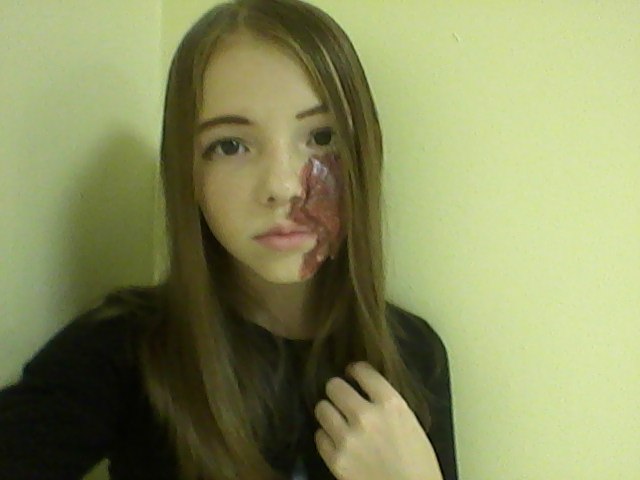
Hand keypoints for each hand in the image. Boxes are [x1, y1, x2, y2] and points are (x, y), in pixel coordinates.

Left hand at [314, 361, 443, 479]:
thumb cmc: (419, 464)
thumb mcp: (410, 423)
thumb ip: (388, 404)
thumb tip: (367, 391)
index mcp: (391, 404)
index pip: (362, 370)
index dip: (355, 370)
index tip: (353, 374)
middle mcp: (366, 416)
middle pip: (334, 386)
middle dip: (337, 390)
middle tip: (341, 398)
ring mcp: (348, 438)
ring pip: (322, 408)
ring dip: (329, 412)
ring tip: (336, 419)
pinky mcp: (336, 459)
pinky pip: (319, 436)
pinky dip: (326, 437)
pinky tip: (336, 441)